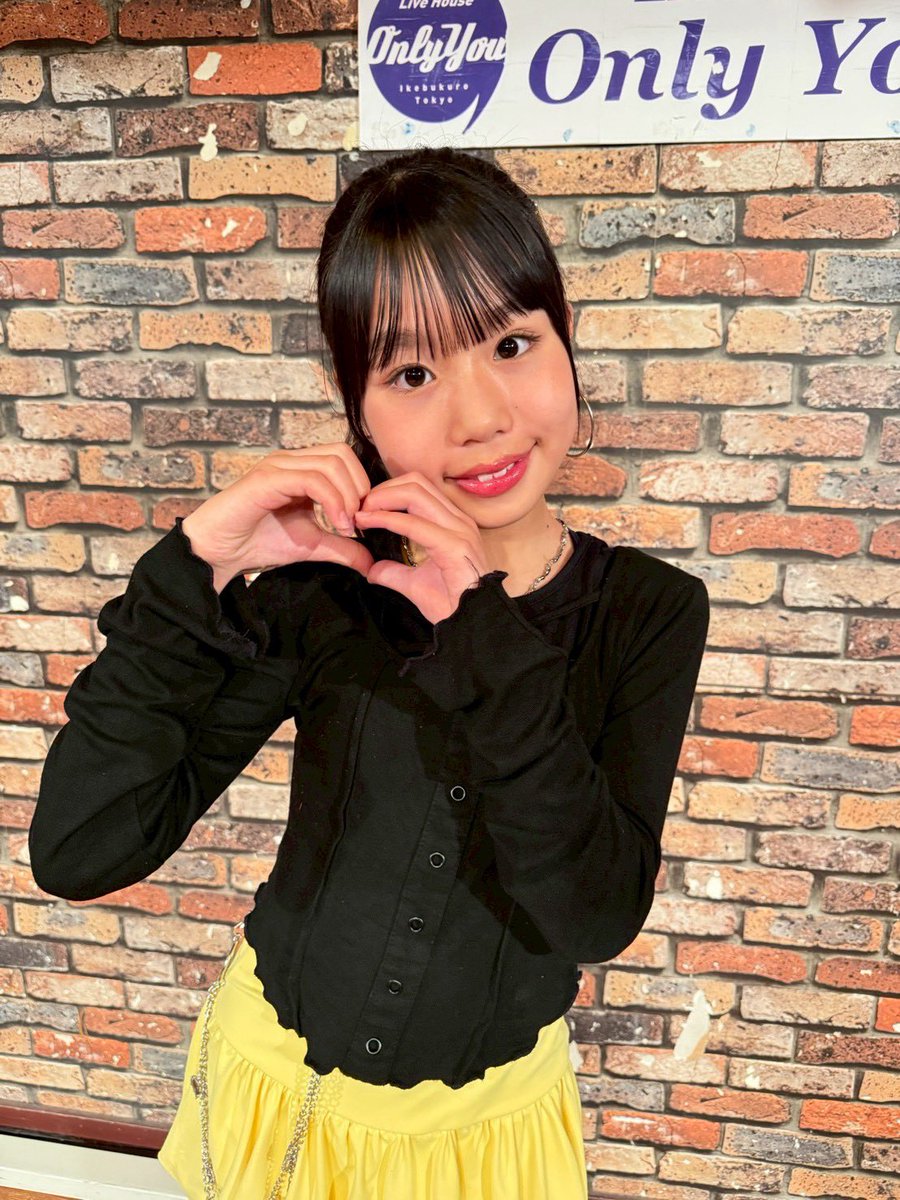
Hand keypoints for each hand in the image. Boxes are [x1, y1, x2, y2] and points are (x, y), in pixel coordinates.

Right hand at [180, 445, 374, 590]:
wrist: (218, 552)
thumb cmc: (257, 543)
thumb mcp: (310, 545)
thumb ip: (341, 548)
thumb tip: (371, 561)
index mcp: (301, 469)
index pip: (344, 458)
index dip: (361, 486)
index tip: (362, 522)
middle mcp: (290, 461)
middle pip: (342, 454)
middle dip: (359, 488)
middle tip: (357, 523)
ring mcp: (278, 466)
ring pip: (330, 463)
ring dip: (347, 496)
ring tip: (346, 528)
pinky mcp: (267, 478)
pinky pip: (311, 479)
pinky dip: (332, 501)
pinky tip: (336, 525)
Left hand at [353, 472, 490, 623]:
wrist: (473, 625)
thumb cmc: (452, 605)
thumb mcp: (415, 584)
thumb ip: (394, 572)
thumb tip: (371, 570)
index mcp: (453, 524)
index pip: (418, 490)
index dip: (388, 492)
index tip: (365, 508)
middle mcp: (458, 521)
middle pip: (416, 482)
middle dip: (382, 489)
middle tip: (360, 507)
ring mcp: (459, 530)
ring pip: (416, 492)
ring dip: (382, 498)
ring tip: (362, 513)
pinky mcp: (454, 545)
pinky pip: (414, 523)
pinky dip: (387, 518)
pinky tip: (369, 522)